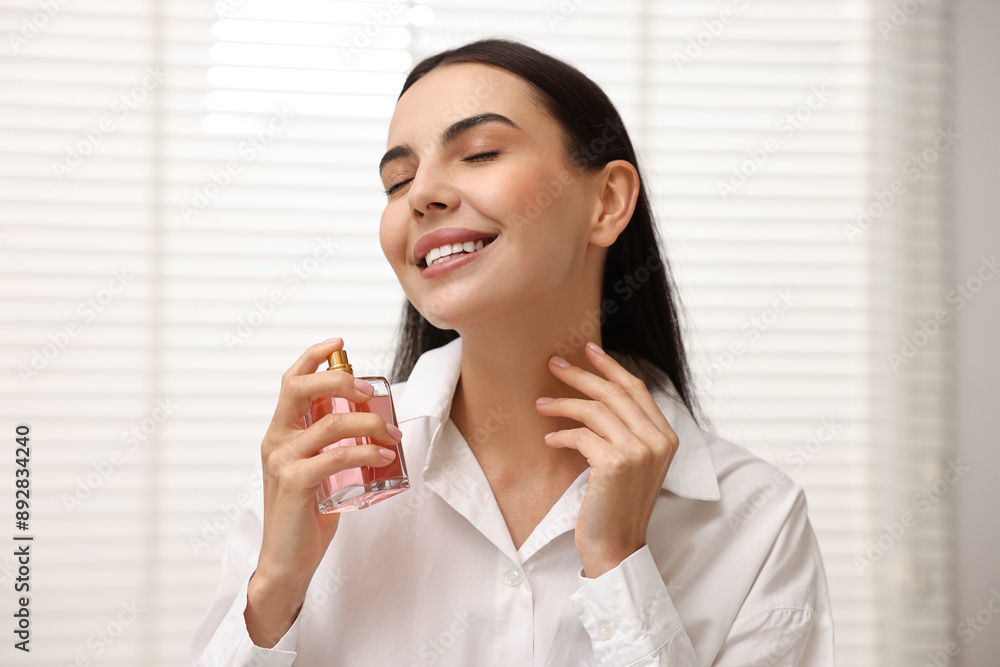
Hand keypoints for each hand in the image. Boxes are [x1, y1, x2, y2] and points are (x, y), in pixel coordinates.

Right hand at [248, 337, 401, 646]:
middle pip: (301, 388)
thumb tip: (371, 421)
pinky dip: (367, 452)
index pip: (290, 381)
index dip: (313, 356)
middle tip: (371, 391)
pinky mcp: (297, 483)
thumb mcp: (318, 470)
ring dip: (369, 422)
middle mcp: (276, 441)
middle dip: (340, 378)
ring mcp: (283, 461)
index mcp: (280, 433)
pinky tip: (385, 457)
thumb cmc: (306, 516)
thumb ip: (333, 444)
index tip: (339, 343)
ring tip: (392, 435)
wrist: (287, 562)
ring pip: (330, 422)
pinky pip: (338, 456)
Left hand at [535, 341, 678, 577]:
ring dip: (563, 404)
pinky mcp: (615, 463)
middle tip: (553, 364)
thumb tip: (596, 394)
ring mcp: (639, 451)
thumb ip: (626, 430)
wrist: (617, 547)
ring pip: (595, 409)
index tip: (588, 349)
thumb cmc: (616, 505)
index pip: (637, 388)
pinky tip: (549, 439)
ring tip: (540, 405)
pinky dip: (561, 435)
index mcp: (666, 437)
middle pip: (614, 392)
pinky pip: (581, 435)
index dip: (611, 366)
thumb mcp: (631, 463)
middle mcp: (657, 440)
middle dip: (581, 374)